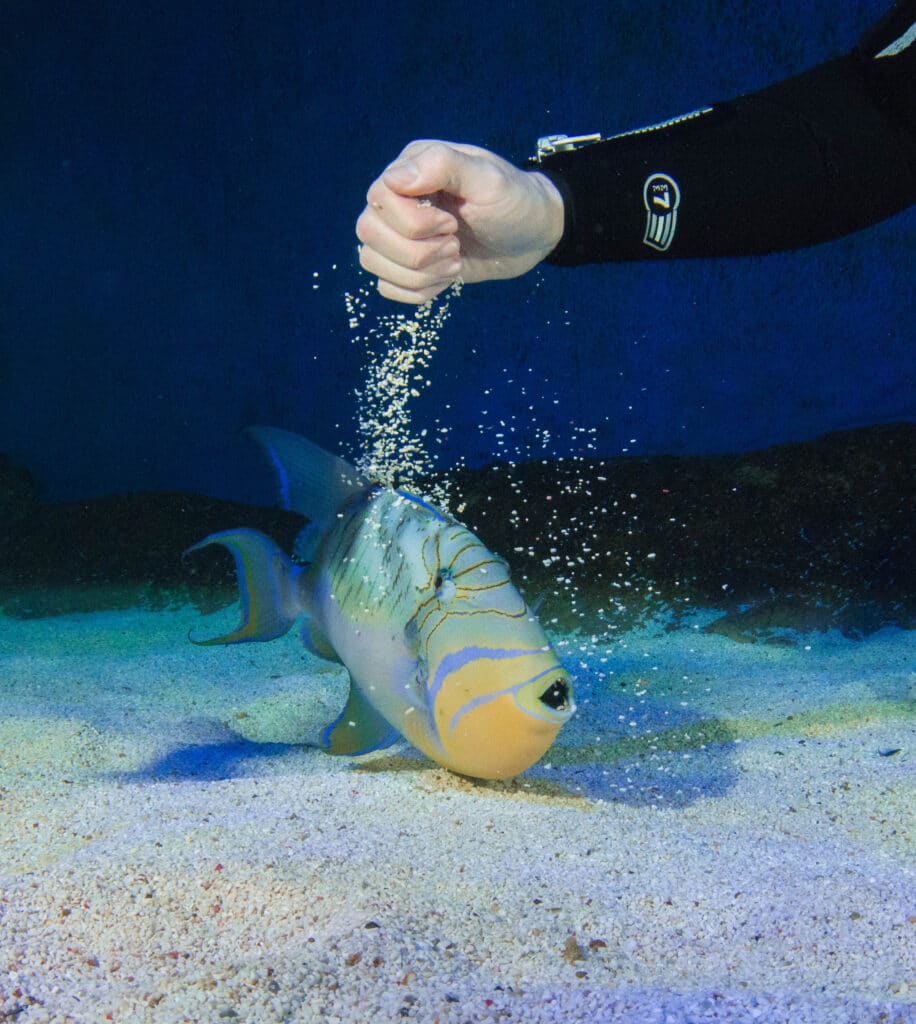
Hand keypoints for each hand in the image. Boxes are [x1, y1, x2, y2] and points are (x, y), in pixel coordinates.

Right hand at [355, 140, 564, 303]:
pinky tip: (446, 278)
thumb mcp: (487, 178)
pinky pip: (387, 287)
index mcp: (410, 168)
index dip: (413, 223)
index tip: (452, 222)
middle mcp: (396, 199)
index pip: (379, 199)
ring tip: (454, 261)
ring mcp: (399, 234)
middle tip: (455, 246)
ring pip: (373, 263)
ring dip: (419, 274)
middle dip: (417, 252)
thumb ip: (442, 166)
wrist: (532, 236)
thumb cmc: (514, 201)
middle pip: (369, 234)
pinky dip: (419, 291)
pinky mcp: (408, 265)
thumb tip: (394, 178)